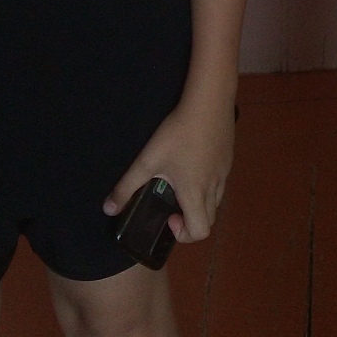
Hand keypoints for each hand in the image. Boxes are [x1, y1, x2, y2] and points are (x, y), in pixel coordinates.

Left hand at [104, 92, 234, 245]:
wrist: (209, 102)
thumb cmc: (178, 134)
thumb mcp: (148, 160)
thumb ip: (127, 186)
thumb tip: (108, 209)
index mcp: (195, 193)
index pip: (200, 231)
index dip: (184, 234)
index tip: (169, 217)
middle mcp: (214, 187)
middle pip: (209, 219)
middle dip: (190, 220)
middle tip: (171, 203)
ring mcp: (224, 172)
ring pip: (216, 201)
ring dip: (199, 203)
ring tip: (181, 183)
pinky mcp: (228, 158)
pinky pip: (220, 182)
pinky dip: (207, 185)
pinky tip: (192, 163)